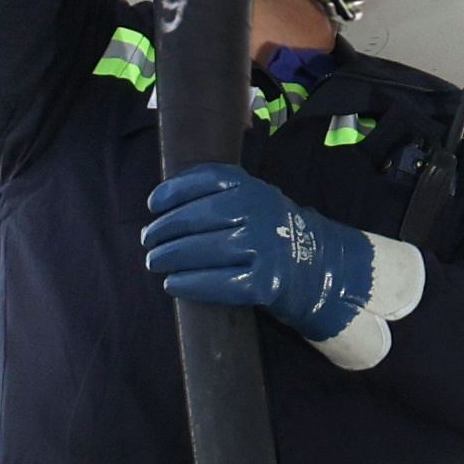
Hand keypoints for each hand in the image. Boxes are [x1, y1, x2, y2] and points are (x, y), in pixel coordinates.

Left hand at [141, 165, 374, 340]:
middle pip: (200, 217)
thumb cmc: (269, 231)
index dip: (174, 191)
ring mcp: (263, 247)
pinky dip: (191, 283)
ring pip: (205, 250)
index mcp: (253, 188)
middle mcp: (259, 212)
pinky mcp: (265, 282)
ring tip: (154, 261)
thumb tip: (164, 204)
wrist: (315, 266)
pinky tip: (172, 284)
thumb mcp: (253, 198)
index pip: (207, 180)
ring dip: (171, 257)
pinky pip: (219, 283)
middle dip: (165, 230)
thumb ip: (220, 192)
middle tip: (148, 241)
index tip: (153, 205)